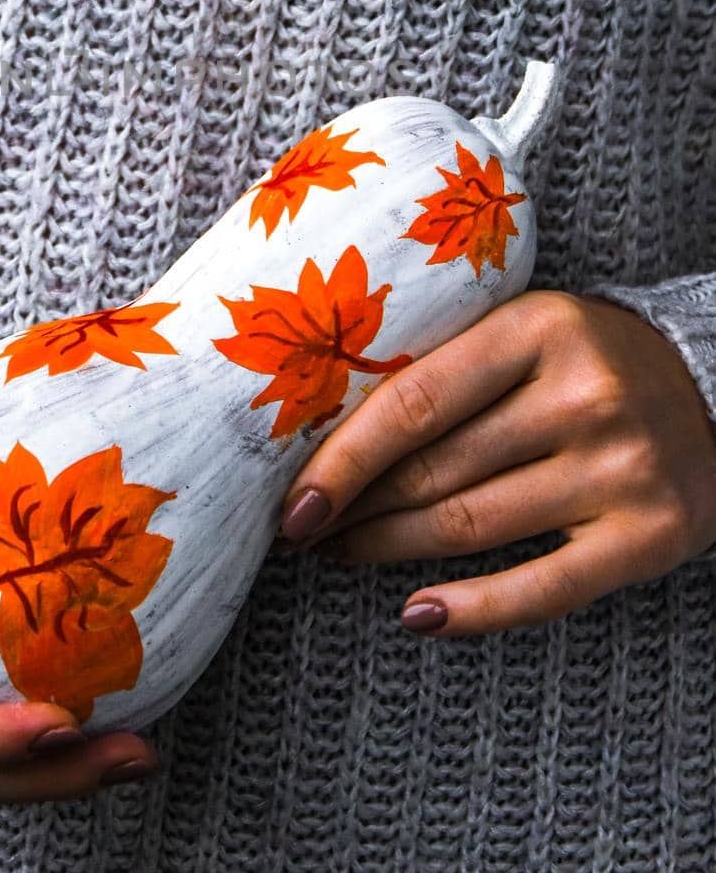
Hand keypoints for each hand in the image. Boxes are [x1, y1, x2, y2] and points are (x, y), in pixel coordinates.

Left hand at [276, 290, 715, 635]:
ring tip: (344, 554)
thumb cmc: (590, 359)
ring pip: (474, 527)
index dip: (343, 460)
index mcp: (540, 328)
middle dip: (356, 508)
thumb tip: (324, 421)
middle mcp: (585, 397)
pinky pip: (542, 587)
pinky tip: (418, 614)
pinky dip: (473, 610)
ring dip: (392, 551)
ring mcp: (623, 470)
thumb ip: (448, 362)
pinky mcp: (651, 536)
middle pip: (437, 470)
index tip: (293, 502)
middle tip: (306, 528)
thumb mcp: (527, 329)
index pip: (415, 402)